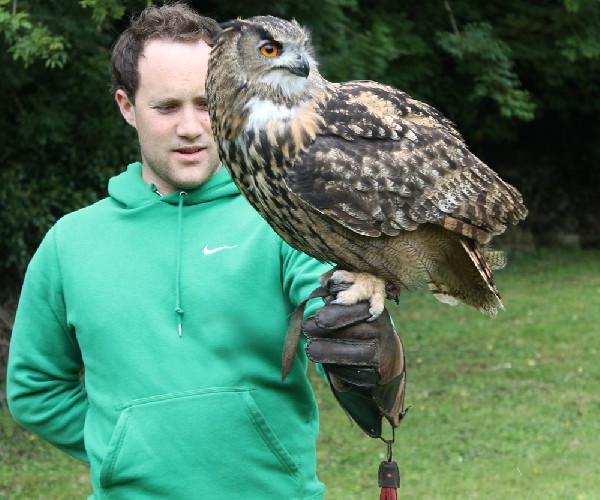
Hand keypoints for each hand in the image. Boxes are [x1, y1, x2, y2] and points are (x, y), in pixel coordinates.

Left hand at [303, 287, 406, 435]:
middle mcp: (381, 331)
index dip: (337, 313)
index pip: (357, 310)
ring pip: (354, 355)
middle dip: (328, 333)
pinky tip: (326, 364)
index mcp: (374, 311)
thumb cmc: (359, 324)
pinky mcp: (375, 374)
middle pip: (355, 332)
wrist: (385, 355)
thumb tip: (322, 283)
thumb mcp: (353, 307)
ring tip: (310, 349)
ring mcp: (380, 354)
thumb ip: (339, 295)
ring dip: (329, 352)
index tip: (318, 317)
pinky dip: (338, 371)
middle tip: (307, 331)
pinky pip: (356, 374)